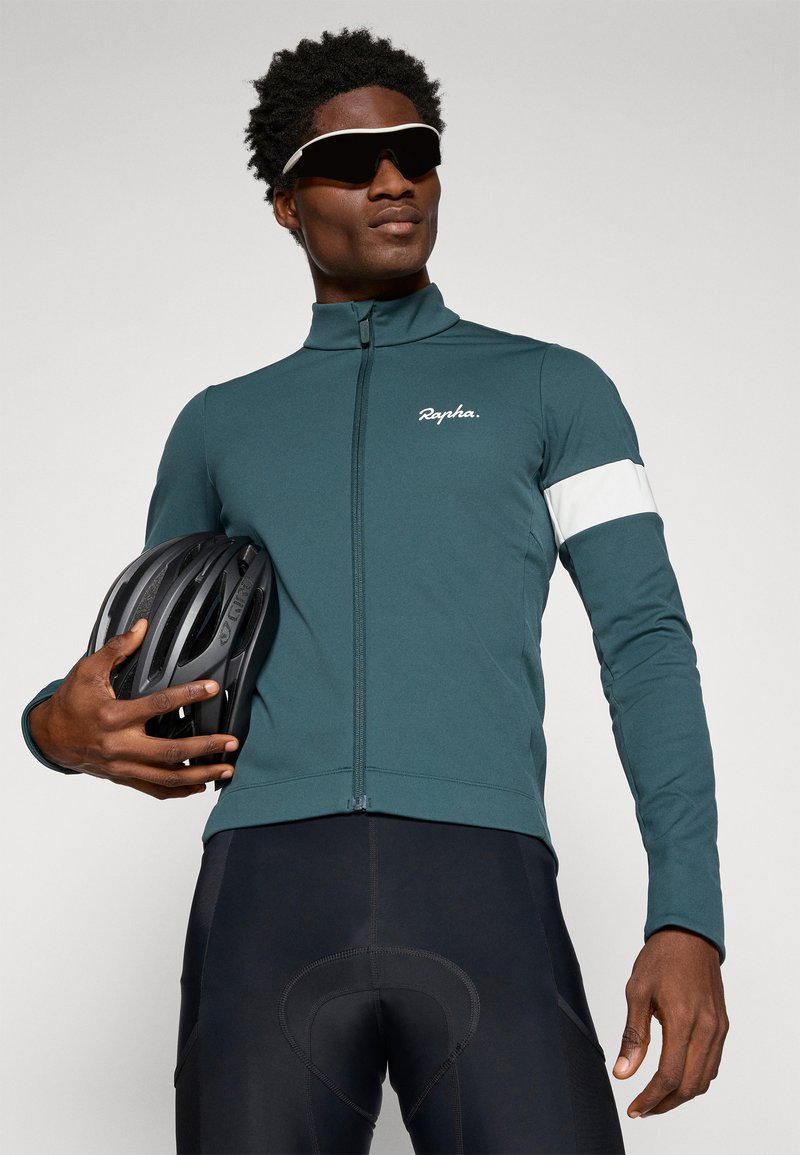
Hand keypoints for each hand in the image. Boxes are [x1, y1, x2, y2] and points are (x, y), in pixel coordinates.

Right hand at [28, 619, 238, 798]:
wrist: (49, 737)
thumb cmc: (70, 704)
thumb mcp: (88, 670)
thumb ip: (117, 649)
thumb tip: (141, 627)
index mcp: (114, 716)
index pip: (159, 705)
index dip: (189, 695)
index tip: (212, 688)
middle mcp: (120, 745)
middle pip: (170, 752)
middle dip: (205, 747)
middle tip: (231, 742)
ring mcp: (122, 766)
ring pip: (166, 777)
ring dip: (200, 775)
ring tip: (226, 769)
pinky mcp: (123, 777)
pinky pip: (154, 789)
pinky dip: (179, 791)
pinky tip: (200, 786)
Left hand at [612, 926, 728, 1117]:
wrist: (689, 936)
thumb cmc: (661, 958)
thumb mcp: (637, 992)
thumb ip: (633, 1035)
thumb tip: (623, 1073)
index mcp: (682, 1019)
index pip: (669, 1075)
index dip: (650, 1098)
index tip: (635, 1108)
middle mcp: (706, 1028)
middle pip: (689, 1085)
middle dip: (665, 1104)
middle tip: (643, 1108)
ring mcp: (718, 1029)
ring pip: (704, 1079)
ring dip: (681, 1095)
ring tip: (656, 1098)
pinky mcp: (723, 1026)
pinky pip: (712, 1064)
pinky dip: (695, 1079)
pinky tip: (676, 1077)